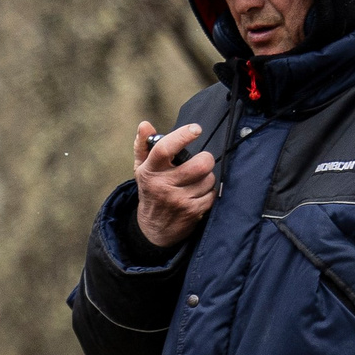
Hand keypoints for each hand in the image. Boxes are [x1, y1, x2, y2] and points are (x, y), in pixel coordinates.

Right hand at [133, 121, 217, 249]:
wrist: (152, 229)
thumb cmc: (151, 191)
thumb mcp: (142, 169)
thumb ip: (143, 146)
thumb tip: (145, 125)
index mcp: (150, 171)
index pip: (164, 149)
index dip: (182, 135)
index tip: (195, 129)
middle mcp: (163, 185)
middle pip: (200, 164)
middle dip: (205, 160)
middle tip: (200, 162)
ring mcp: (178, 200)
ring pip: (209, 178)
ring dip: (206, 178)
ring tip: (195, 182)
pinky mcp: (191, 211)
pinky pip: (212, 194)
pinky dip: (208, 193)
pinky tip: (197, 195)